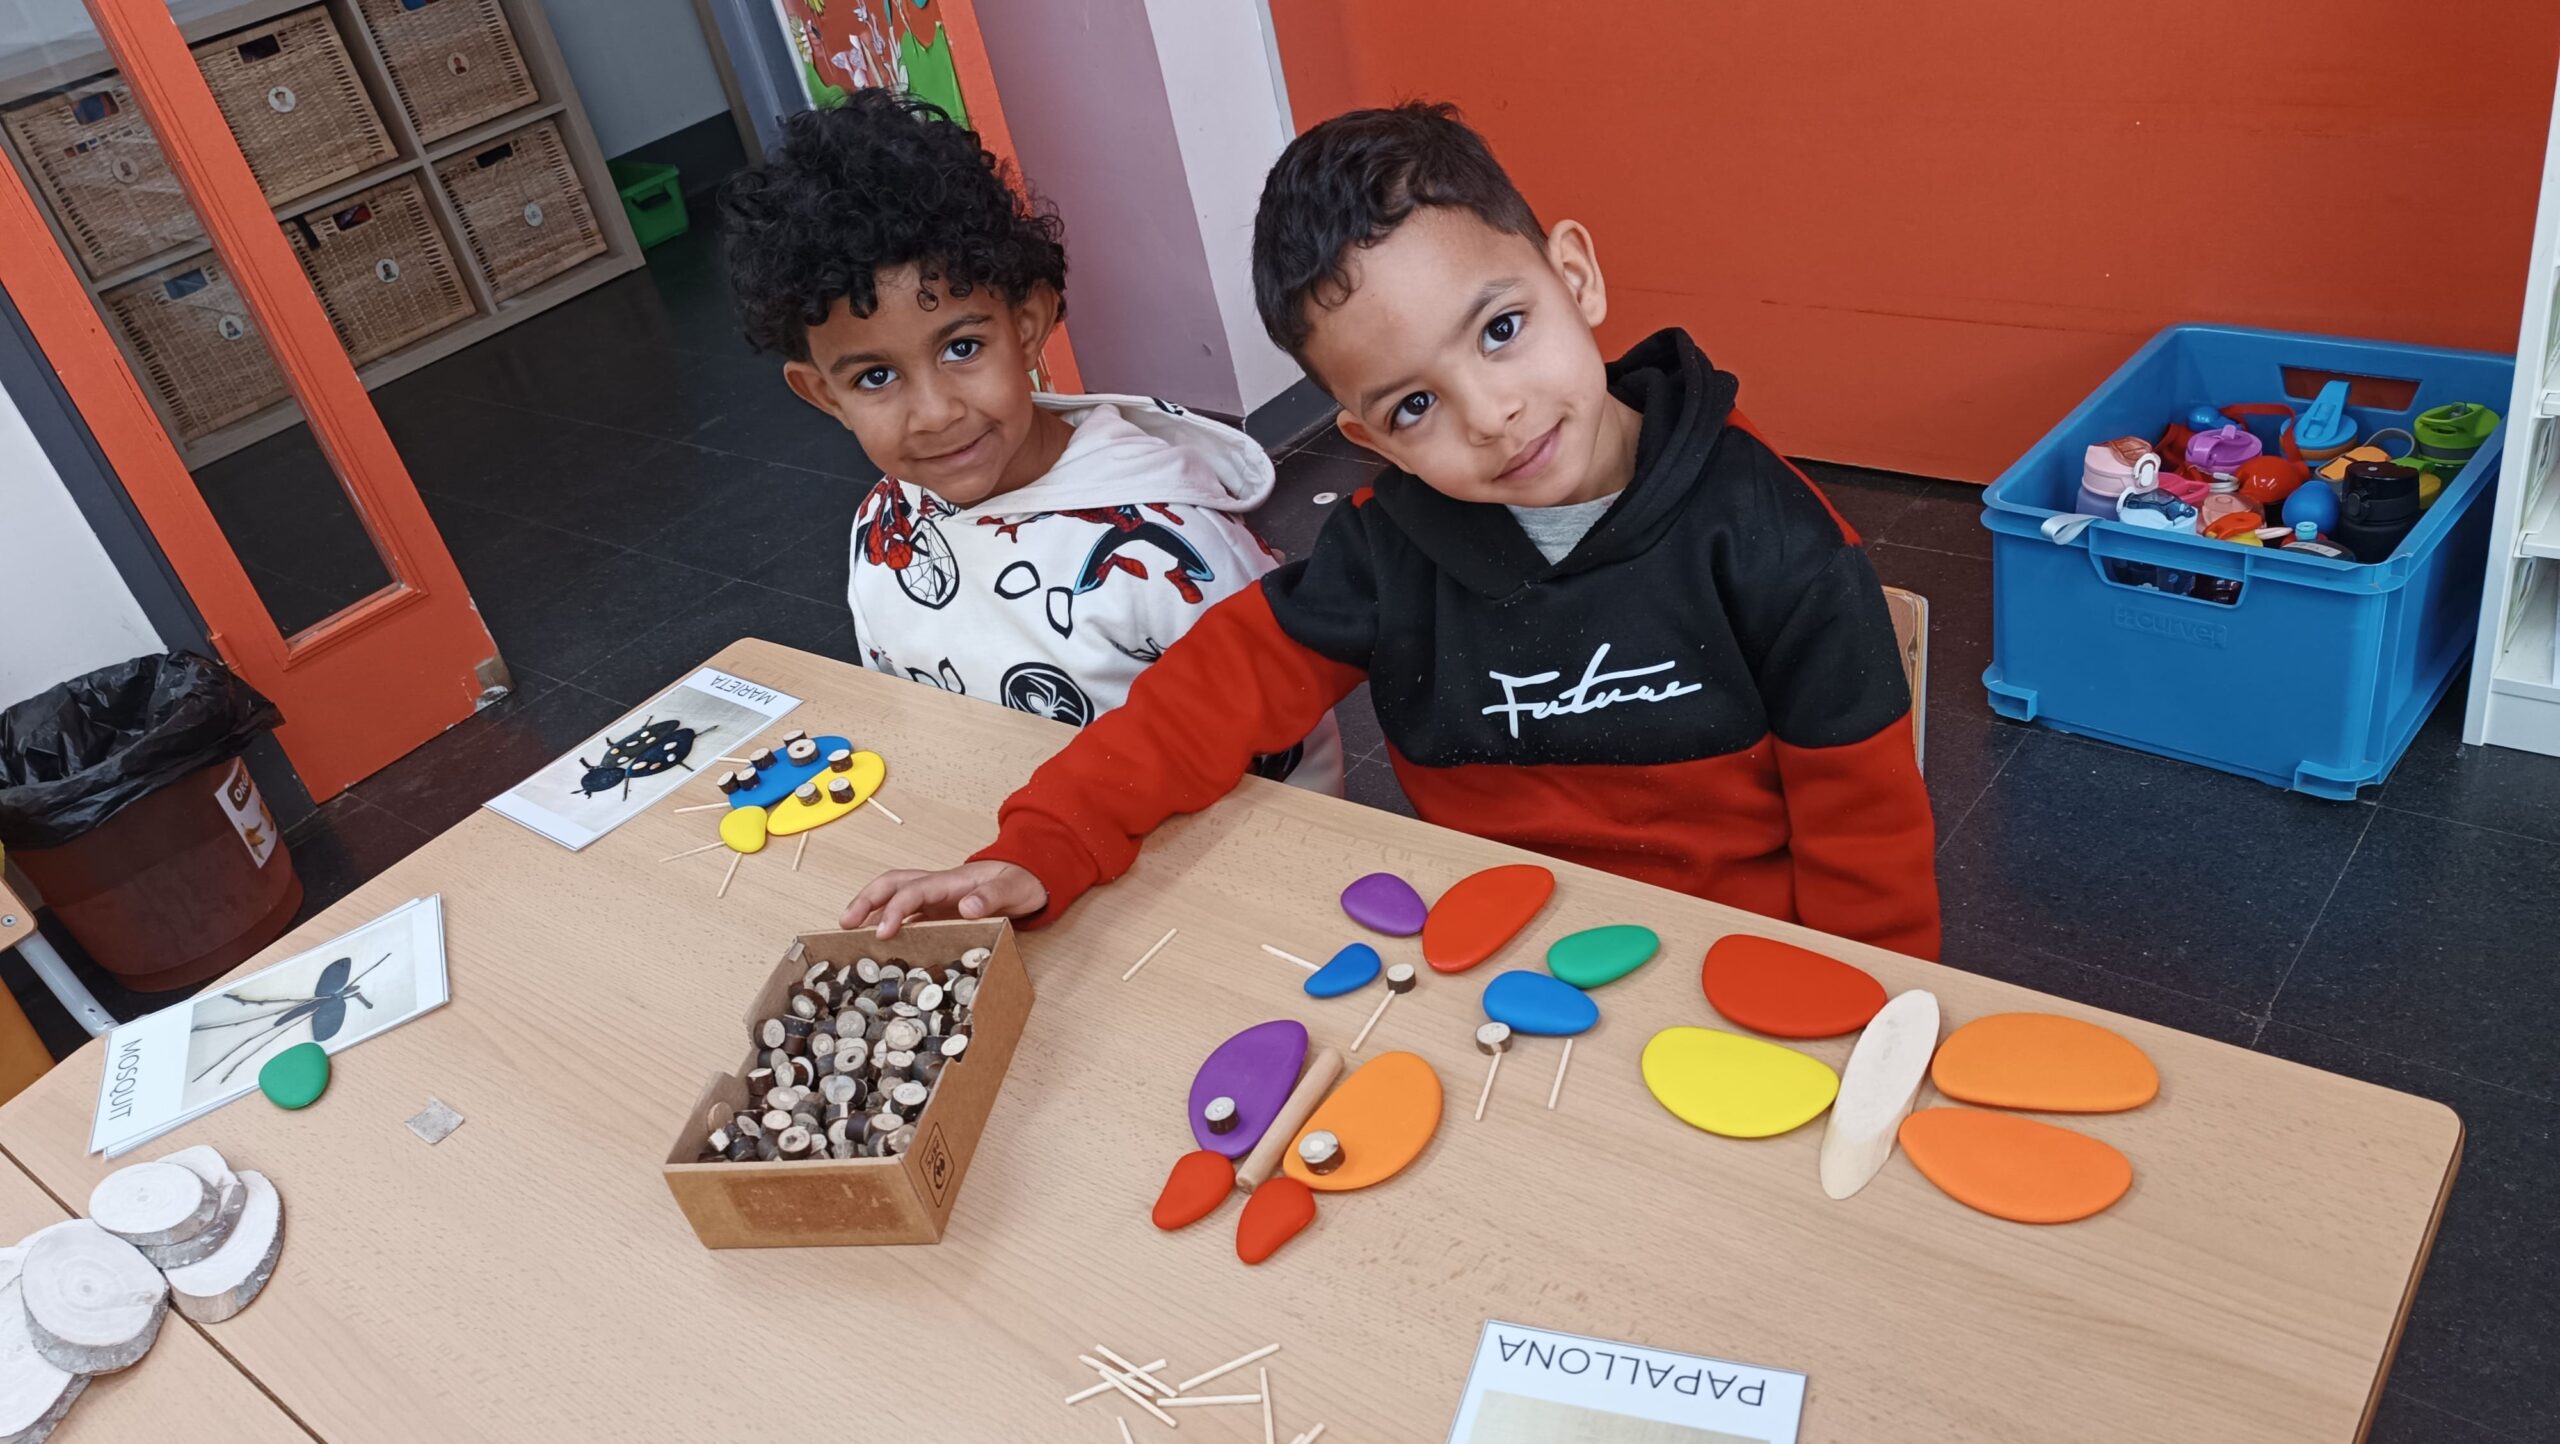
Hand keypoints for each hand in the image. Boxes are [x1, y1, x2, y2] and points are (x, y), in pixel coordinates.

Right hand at [843, 861, 1046, 937]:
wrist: (1030, 875)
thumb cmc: (1021, 881)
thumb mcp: (1013, 889)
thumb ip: (992, 896)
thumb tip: (968, 906)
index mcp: (951, 881)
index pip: (913, 891)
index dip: (895, 910)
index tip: (882, 933)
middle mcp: (937, 886)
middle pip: (892, 884)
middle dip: (866, 900)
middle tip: (845, 924)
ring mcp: (936, 897)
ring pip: (894, 897)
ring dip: (871, 910)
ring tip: (849, 934)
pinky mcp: (939, 909)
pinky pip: (908, 913)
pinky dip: (889, 923)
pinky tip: (879, 941)